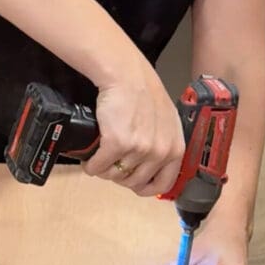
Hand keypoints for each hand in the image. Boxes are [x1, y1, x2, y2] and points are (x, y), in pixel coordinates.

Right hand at [83, 61, 183, 195]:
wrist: (126, 76)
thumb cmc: (144, 94)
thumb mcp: (166, 122)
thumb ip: (163, 145)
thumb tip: (149, 168)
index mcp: (174, 149)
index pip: (163, 185)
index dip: (145, 188)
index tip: (133, 185)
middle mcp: (160, 152)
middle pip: (134, 182)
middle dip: (120, 177)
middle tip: (112, 165)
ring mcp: (139, 149)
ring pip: (115, 176)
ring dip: (104, 170)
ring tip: (100, 158)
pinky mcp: (117, 144)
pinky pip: (99, 167)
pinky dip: (91, 165)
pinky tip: (89, 159)